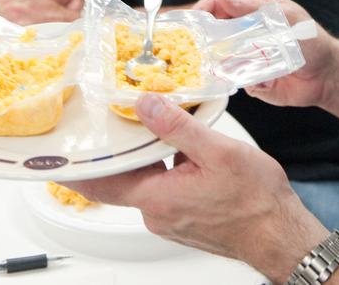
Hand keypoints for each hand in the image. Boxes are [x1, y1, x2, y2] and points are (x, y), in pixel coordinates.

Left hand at [66, 94, 327, 280]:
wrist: (281, 235)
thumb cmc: (256, 202)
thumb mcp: (218, 151)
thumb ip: (177, 126)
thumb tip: (146, 104)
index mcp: (157, 197)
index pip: (100, 183)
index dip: (76, 167)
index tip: (57, 153)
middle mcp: (157, 213)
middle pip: (121, 177)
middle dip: (118, 147)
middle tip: (114, 117)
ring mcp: (170, 219)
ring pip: (144, 180)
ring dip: (147, 155)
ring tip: (156, 124)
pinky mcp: (183, 219)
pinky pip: (162, 188)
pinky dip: (164, 166)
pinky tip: (183, 149)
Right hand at [193, 0, 338, 108]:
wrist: (327, 75)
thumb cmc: (311, 39)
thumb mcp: (286, 16)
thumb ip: (254, 7)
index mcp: (250, 12)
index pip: (216, 6)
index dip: (201, 11)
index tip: (190, 20)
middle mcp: (242, 33)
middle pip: (210, 33)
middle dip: (200, 40)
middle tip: (192, 47)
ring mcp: (243, 57)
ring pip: (217, 59)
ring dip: (217, 63)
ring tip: (224, 65)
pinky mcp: (248, 80)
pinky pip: (232, 81)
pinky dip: (236, 81)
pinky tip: (253, 80)